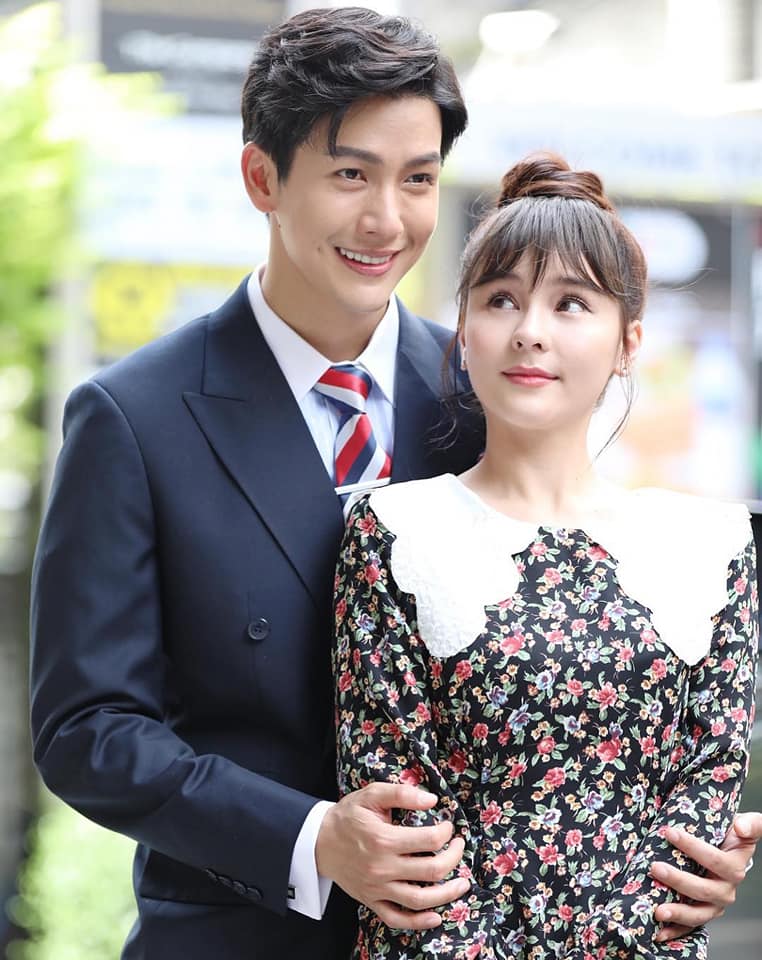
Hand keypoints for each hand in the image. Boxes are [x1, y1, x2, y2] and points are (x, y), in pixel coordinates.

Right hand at [315, 783, 468, 930]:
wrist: (319, 841)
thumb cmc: (348, 816)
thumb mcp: (371, 794)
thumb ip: (402, 793)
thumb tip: (432, 800)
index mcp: (384, 839)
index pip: (429, 840)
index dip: (447, 832)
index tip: (448, 826)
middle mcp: (382, 867)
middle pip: (431, 870)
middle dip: (454, 858)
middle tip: (459, 847)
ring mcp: (377, 888)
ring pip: (419, 899)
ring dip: (447, 894)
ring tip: (462, 884)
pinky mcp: (371, 901)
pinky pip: (397, 919)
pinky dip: (418, 922)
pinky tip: (435, 916)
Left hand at [650, 812, 761, 941]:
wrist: (728, 852)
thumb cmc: (732, 835)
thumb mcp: (746, 825)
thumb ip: (751, 824)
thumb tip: (740, 827)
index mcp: (735, 867)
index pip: (716, 860)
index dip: (693, 846)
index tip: (669, 832)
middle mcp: (727, 890)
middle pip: (704, 889)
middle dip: (678, 880)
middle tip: (655, 868)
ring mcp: (715, 905)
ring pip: (698, 913)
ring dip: (677, 912)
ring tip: (658, 910)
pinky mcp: (703, 913)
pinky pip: (690, 926)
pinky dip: (675, 931)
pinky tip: (659, 932)